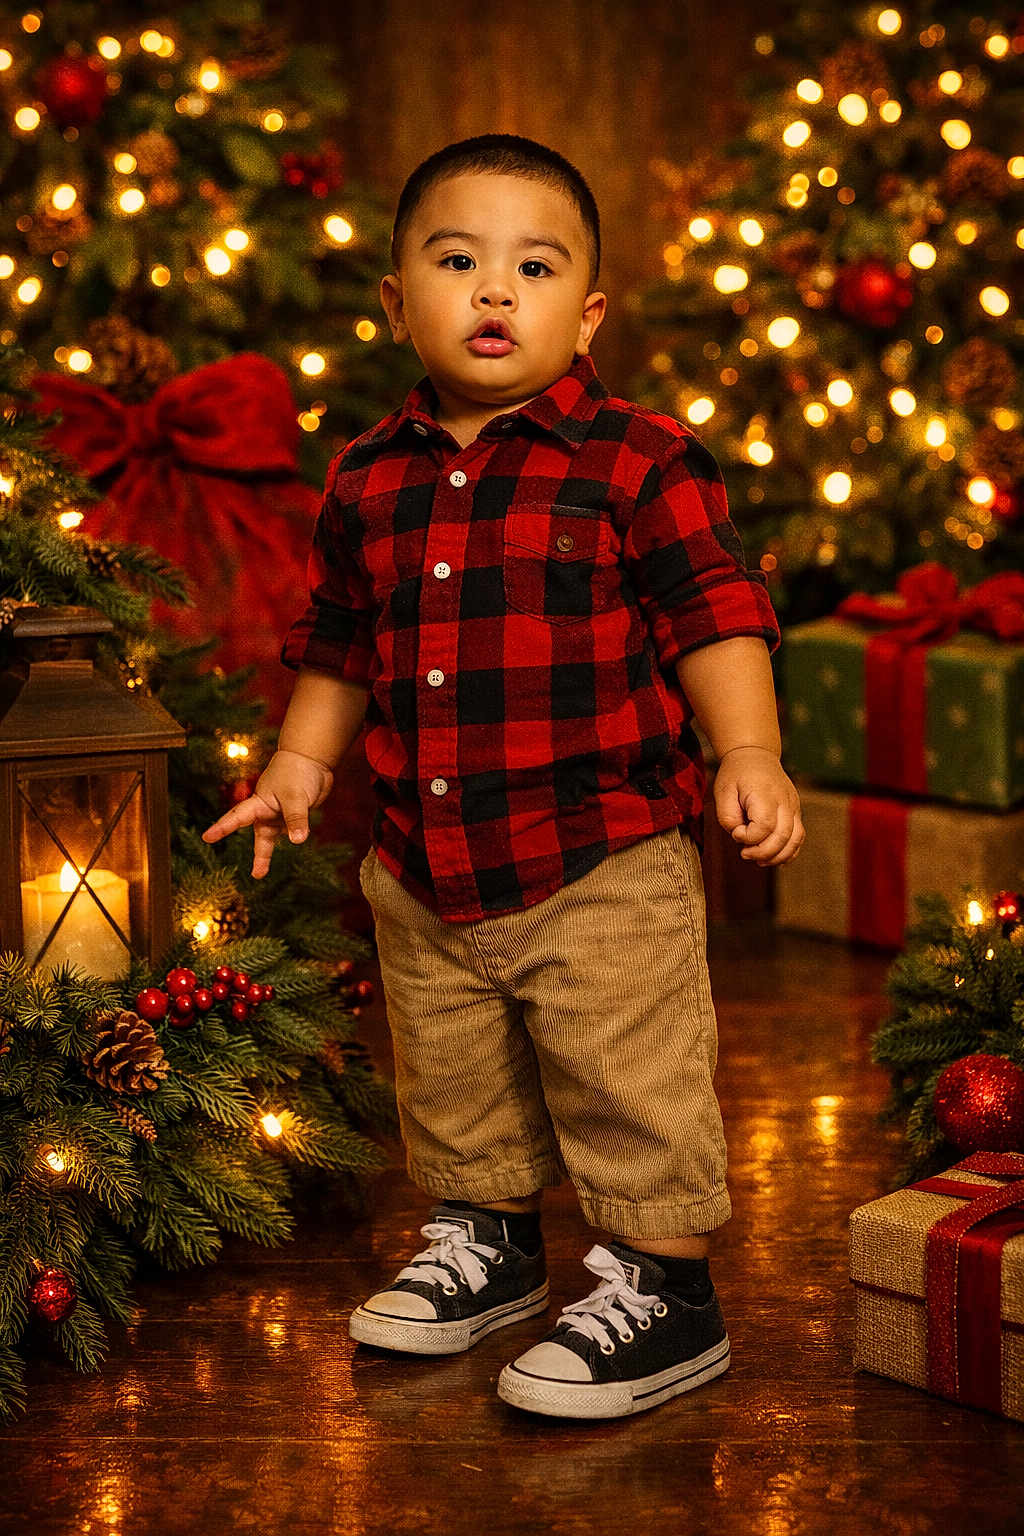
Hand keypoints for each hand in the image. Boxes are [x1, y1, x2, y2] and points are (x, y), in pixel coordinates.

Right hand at [201, 749, 333, 877]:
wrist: (312, 759)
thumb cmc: (296, 772)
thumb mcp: (295, 796)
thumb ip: (296, 818)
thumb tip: (297, 841)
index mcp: (259, 803)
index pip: (237, 817)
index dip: (222, 828)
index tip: (206, 837)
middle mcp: (267, 811)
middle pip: (260, 837)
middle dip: (258, 855)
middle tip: (256, 875)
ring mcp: (281, 814)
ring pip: (276, 837)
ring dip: (268, 853)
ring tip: (258, 874)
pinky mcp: (295, 816)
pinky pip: (293, 830)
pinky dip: (295, 836)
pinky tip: (300, 836)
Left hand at [712, 747, 803, 865]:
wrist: (755, 755)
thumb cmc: (736, 775)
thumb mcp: (722, 792)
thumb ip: (727, 817)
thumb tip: (740, 835)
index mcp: (765, 793)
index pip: (764, 826)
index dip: (749, 837)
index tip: (735, 833)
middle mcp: (784, 800)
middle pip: (782, 836)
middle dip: (762, 852)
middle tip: (744, 854)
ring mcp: (793, 806)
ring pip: (795, 839)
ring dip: (777, 856)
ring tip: (759, 860)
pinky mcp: (796, 811)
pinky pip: (799, 836)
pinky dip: (789, 851)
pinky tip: (773, 858)